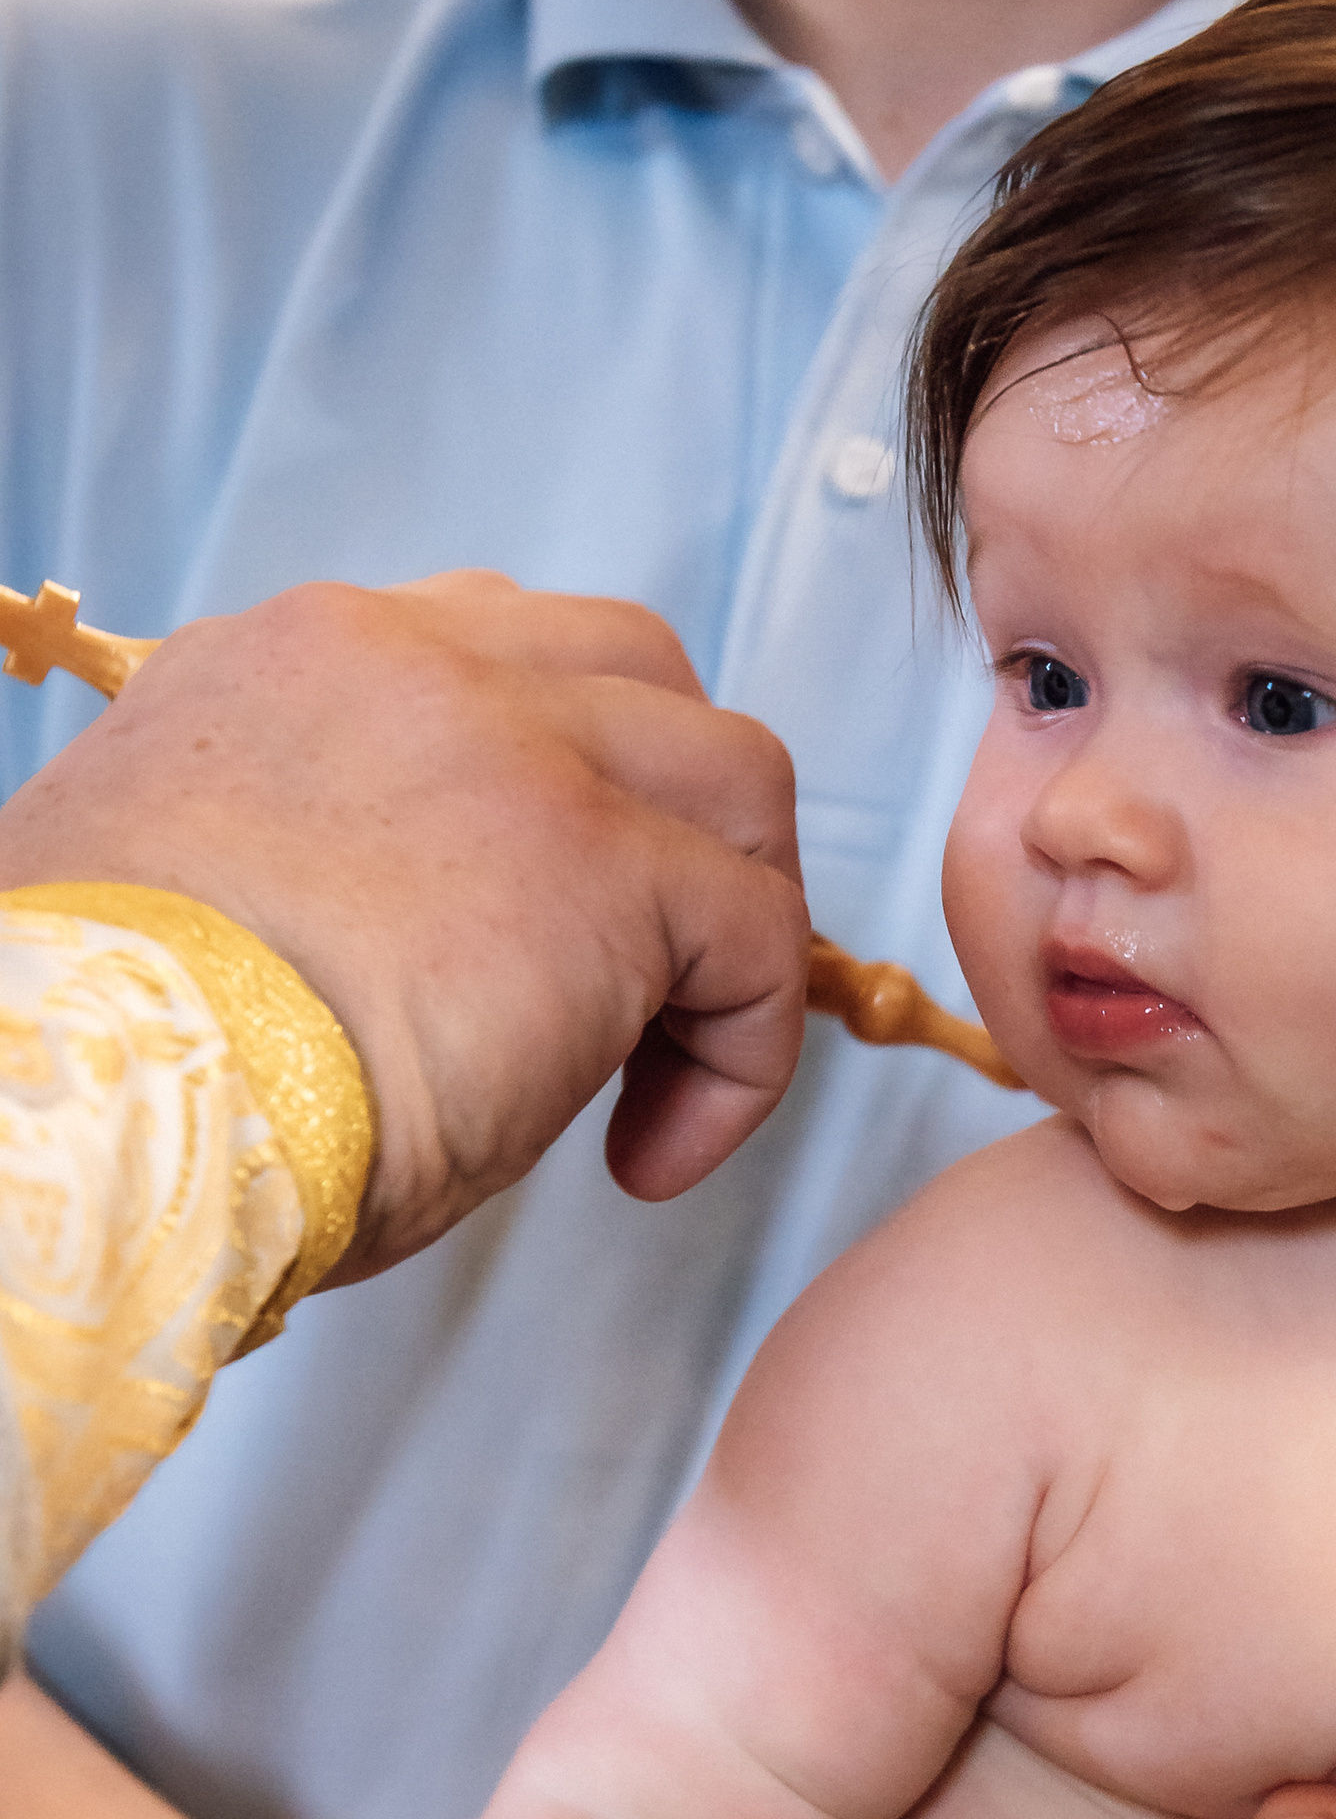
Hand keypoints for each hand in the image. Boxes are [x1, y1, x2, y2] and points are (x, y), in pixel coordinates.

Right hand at [0, 573, 809, 1272]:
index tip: (517, 941)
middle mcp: (409, 664)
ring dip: (732, 922)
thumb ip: (314, 867)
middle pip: (636, 679)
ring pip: (733, 778)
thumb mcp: (204, 907)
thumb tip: (405, 954)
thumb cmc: (114, 1066)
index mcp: (292, 668)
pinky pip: (762, 934)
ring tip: (664, 1066)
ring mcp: (514, 744)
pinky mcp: (599, 861)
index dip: (549, 796)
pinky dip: (746, 1053)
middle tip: (638, 985)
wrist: (90, 1109)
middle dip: (673, 825)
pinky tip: (651, 1154)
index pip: (489, 664)